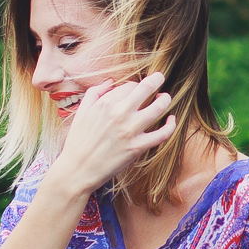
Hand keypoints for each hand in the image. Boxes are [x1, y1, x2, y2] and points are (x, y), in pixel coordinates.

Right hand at [46, 70, 174, 201]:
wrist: (77, 169)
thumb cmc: (78, 141)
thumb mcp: (81, 111)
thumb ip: (95, 92)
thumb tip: (110, 82)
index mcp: (106, 103)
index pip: (130, 85)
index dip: (135, 86)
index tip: (136, 92)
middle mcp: (120, 113)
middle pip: (147, 87)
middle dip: (157, 79)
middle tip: (159, 79)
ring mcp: (130, 130)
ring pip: (159, 107)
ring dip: (165, 99)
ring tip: (164, 98)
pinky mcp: (138, 147)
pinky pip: (162, 134)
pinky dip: (171, 125)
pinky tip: (171, 120)